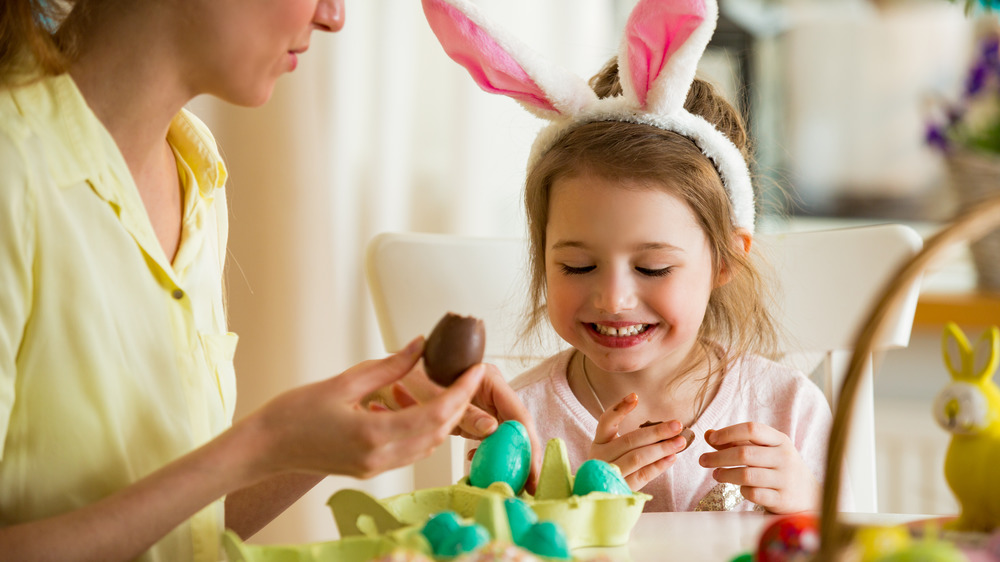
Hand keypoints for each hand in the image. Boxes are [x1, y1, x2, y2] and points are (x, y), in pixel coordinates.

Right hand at [244, 336, 484, 479]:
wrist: (266, 447)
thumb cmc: (295, 413)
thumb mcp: (344, 381)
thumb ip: (388, 366)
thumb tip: (420, 344)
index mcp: (373, 433)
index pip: (436, 414)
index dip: (462, 391)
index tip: (477, 369)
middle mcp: (380, 457)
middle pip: (439, 432)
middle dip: (460, 403)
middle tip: (469, 375)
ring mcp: (376, 467)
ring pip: (429, 444)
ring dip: (445, 418)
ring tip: (451, 388)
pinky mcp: (371, 470)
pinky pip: (411, 451)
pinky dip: (425, 429)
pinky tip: (420, 407)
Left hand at [389, 363, 542, 492]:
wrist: (392, 379)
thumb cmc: (412, 379)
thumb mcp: (437, 396)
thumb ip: (465, 412)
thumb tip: (492, 429)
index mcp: (490, 381)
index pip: (518, 415)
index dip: (529, 443)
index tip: (533, 469)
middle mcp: (491, 393)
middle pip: (516, 427)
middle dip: (524, 455)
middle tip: (530, 485)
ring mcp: (483, 406)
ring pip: (504, 434)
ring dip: (508, 457)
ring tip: (514, 483)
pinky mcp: (472, 418)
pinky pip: (487, 438)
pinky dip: (486, 452)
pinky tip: (474, 461)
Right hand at [588, 393, 688, 490]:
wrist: (596, 498)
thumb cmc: (611, 469)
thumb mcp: (611, 451)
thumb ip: (629, 440)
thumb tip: (662, 427)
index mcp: (598, 443)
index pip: (606, 421)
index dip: (620, 408)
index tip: (635, 396)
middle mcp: (600, 457)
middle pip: (629, 440)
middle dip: (656, 432)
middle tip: (677, 425)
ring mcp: (609, 474)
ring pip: (637, 457)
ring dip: (662, 448)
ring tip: (680, 441)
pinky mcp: (621, 489)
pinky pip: (643, 475)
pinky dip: (658, 466)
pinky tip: (672, 458)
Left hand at [699, 422, 819, 513]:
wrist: (809, 497)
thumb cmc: (779, 469)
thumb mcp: (764, 451)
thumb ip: (737, 442)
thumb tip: (708, 434)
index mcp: (780, 440)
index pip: (752, 429)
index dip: (728, 432)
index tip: (711, 438)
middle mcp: (785, 457)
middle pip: (744, 453)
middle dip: (718, 456)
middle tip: (703, 460)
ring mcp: (785, 479)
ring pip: (746, 475)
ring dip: (725, 474)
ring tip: (716, 474)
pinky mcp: (782, 499)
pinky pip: (754, 494)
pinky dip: (742, 491)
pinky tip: (740, 489)